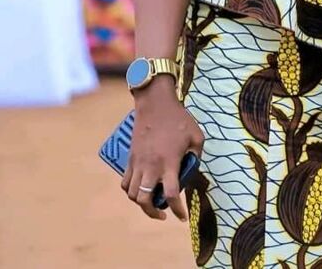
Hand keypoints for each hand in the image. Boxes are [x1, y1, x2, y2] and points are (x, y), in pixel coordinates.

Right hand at [121, 78, 203, 221]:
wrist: (155, 103)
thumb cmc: (178, 118)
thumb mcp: (196, 136)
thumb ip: (196, 156)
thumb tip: (192, 169)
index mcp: (169, 162)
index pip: (170, 194)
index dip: (177, 210)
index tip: (181, 217)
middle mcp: (151, 166)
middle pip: (144, 200)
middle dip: (153, 213)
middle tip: (163, 214)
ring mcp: (138, 163)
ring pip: (132, 193)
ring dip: (141, 203)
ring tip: (151, 203)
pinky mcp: (130, 158)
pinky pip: (125, 182)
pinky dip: (131, 190)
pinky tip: (140, 189)